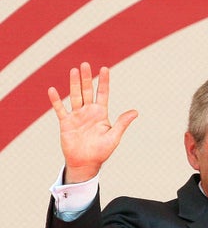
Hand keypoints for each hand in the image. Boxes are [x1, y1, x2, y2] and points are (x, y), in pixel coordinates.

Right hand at [48, 62, 137, 182]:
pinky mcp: (66, 123)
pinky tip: (52, 90)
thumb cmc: (102, 151)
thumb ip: (122, 123)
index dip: (104, 82)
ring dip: (74, 84)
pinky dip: (56, 101)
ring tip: (73, 70)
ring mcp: (77, 116)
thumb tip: (135, 112)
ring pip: (75, 96)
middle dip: (87, 78)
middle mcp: (89, 112)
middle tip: (85, 64)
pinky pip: (60, 110)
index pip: (103, 94)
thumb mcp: (114, 137)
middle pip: (87, 91)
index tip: (105, 68)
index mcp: (101, 114)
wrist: (86, 163)